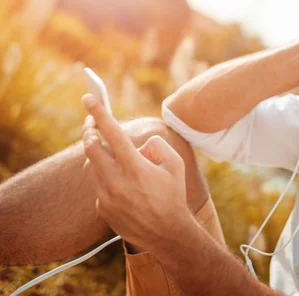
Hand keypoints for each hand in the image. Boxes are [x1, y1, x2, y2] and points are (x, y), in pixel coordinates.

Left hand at [80, 94, 191, 251]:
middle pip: (91, 147)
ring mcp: (106, 197)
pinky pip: (97, 185)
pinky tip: (119, 182)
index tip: (88, 98)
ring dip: (95, 154)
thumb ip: (157, 145)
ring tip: (107, 150)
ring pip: (90, 166)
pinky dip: (104, 177)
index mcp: (136, 167)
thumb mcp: (176, 164)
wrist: (167, 233)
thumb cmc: (174, 195)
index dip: (99, 112)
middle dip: (89, 130)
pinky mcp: (102, 209)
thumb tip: (138, 144)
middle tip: (91, 122)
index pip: (112, 133)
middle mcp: (117, 182)